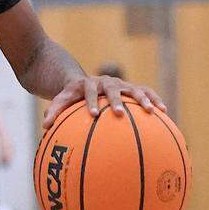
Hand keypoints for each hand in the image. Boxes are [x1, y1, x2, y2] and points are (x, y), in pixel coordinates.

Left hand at [43, 75, 166, 128]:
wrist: (84, 82)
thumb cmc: (73, 96)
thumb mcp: (62, 100)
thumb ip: (54, 111)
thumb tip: (44, 126)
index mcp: (87, 85)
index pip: (88, 91)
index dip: (91, 101)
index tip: (94, 114)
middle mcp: (105, 82)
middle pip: (112, 88)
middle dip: (116, 100)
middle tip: (119, 113)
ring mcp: (120, 84)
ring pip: (133, 88)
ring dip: (142, 98)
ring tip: (151, 111)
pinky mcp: (132, 88)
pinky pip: (146, 91)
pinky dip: (154, 99)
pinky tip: (164, 112)